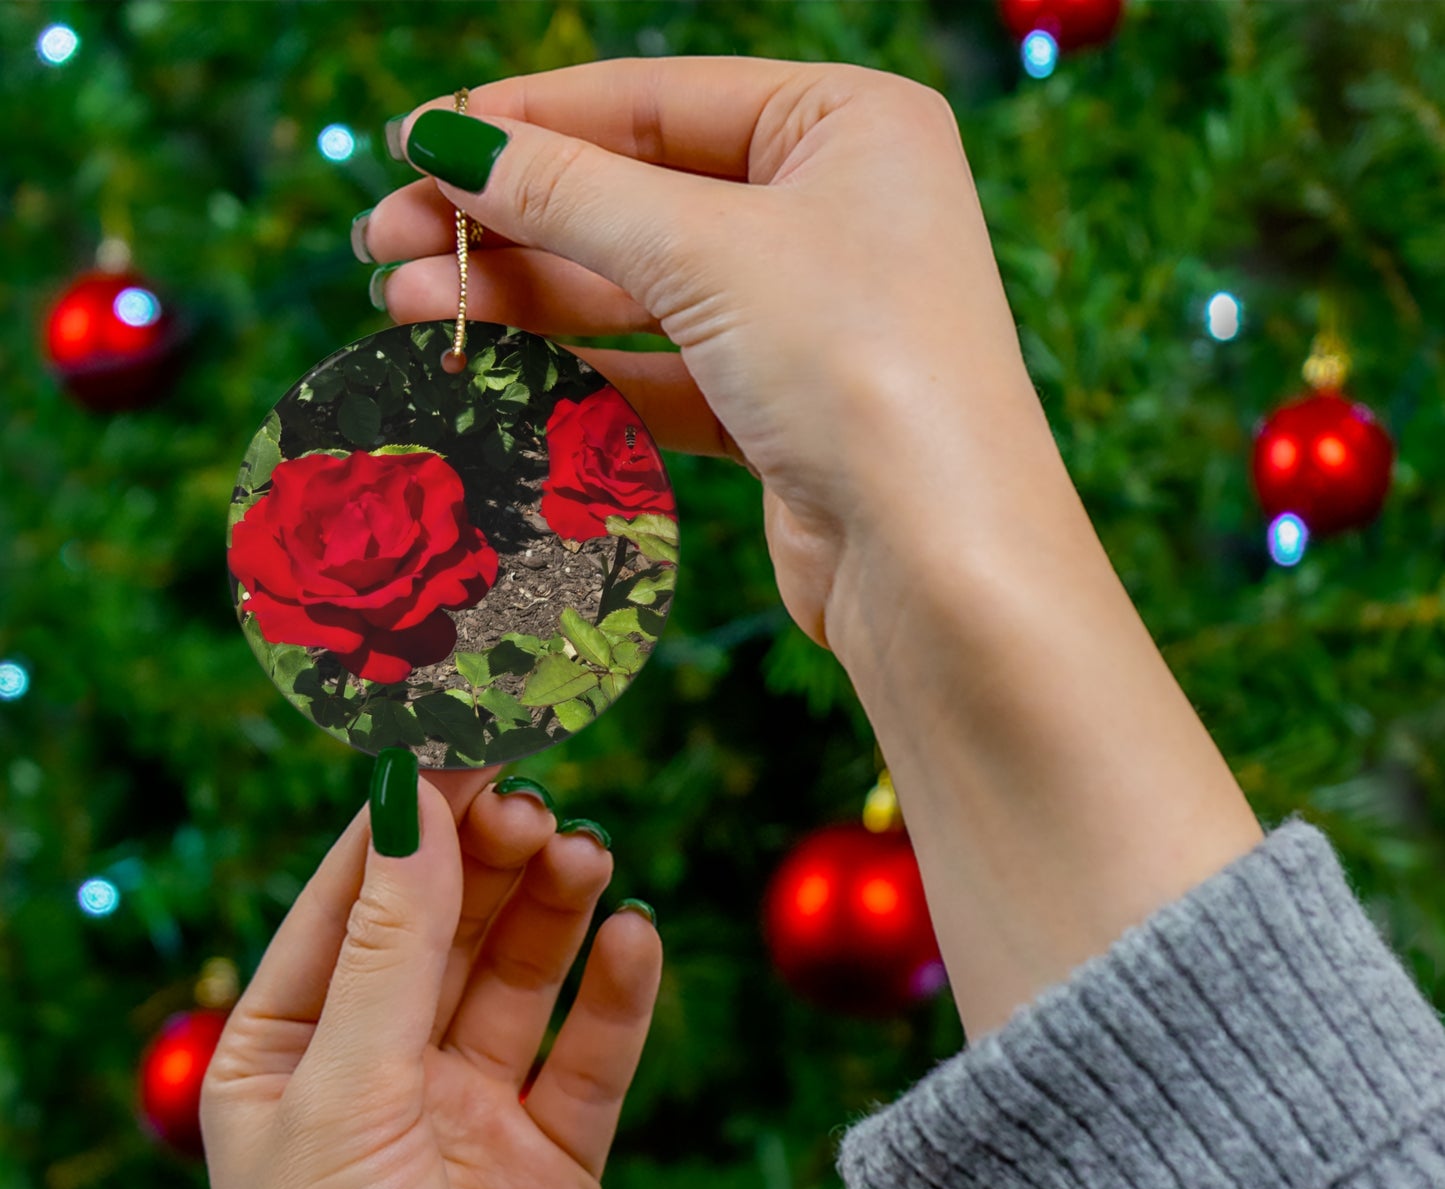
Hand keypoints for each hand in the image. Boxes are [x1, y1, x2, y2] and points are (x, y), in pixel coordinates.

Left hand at [201, 766, 661, 1188]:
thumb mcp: (346, 1097)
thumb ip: (392, 946)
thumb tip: (414, 799)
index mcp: (289, 1052)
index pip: (353, 899)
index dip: (409, 817)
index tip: (464, 737)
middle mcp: (380, 1072)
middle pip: (446, 925)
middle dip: (489, 859)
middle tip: (537, 801)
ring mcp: (469, 1113)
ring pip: (521, 977)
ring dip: (554, 910)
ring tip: (586, 856)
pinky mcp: (552, 1160)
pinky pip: (591, 1056)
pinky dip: (617, 995)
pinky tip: (635, 940)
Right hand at [361, 56, 1046, 654]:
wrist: (940, 564)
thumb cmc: (858, 368)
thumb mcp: (705, 252)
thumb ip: (569, 193)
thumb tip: (445, 140)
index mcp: (847, 124)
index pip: (654, 100)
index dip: (526, 120)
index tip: (413, 143)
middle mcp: (834, 210)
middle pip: (636, 196)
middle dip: (507, 221)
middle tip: (383, 243)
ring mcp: (808, 315)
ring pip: (639, 290)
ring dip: (524, 299)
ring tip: (405, 308)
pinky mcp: (782, 410)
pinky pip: (661, 371)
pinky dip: (580, 372)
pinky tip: (490, 370)